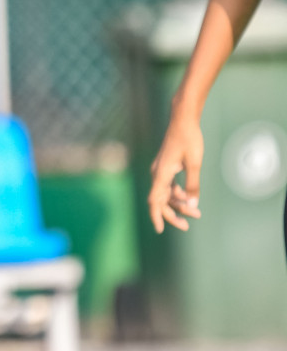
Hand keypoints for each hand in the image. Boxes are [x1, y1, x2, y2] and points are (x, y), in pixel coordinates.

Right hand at [149, 114, 203, 233]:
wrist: (182, 120)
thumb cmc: (189, 139)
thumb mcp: (194, 164)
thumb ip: (192, 186)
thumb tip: (192, 206)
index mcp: (161, 174)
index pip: (154, 201)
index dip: (157, 217)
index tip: (160, 231)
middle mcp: (157, 173)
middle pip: (161, 201)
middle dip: (173, 214)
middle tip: (188, 225)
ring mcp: (160, 170)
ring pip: (166, 194)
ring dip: (179, 204)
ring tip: (196, 213)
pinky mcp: (166, 167)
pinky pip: (168, 186)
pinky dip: (177, 194)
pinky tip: (189, 197)